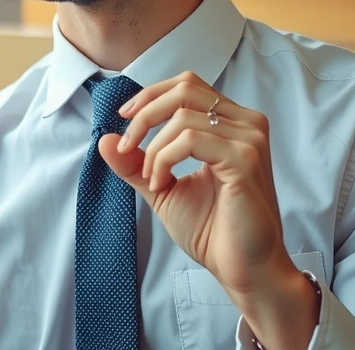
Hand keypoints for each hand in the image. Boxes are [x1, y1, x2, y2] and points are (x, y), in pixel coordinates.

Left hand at [99, 72, 317, 346]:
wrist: (242, 270)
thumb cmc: (213, 230)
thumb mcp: (163, 188)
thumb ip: (137, 163)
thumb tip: (104, 139)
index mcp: (233, 123)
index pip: (188, 85)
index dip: (151, 95)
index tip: (124, 119)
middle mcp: (247, 123)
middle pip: (185, 89)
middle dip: (145, 114)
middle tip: (126, 145)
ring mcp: (249, 139)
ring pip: (182, 117)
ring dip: (154, 149)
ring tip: (152, 180)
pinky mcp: (245, 159)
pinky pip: (190, 139)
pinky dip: (164, 159)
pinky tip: (161, 184)